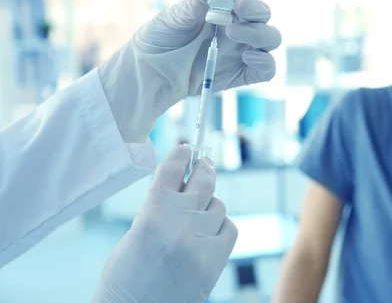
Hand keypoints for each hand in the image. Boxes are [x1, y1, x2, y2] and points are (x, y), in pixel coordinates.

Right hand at [90, 145, 236, 302]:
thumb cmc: (126, 278)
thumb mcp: (135, 233)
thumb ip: (159, 208)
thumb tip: (182, 186)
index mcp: (152, 212)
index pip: (173, 169)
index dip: (181, 155)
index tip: (186, 149)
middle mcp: (179, 222)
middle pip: (203, 180)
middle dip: (204, 169)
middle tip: (205, 164)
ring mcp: (200, 241)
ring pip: (218, 205)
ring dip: (210, 204)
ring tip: (200, 212)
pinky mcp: (214, 260)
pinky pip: (229, 228)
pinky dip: (221, 226)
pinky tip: (210, 232)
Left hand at [98, 0, 281, 141]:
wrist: (151, 74)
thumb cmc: (160, 40)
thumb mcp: (172, 20)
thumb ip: (191, 4)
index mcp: (224, 4)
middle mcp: (239, 24)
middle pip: (263, 12)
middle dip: (256, 7)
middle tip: (239, 7)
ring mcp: (243, 49)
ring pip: (270, 37)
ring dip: (259, 33)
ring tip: (231, 33)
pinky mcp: (244, 72)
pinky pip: (267, 68)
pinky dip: (265, 62)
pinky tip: (247, 58)